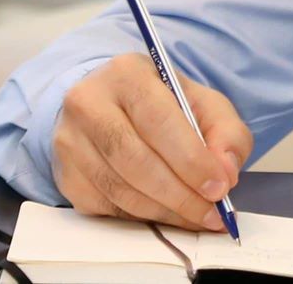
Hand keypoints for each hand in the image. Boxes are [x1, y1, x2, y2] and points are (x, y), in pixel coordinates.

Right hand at [52, 54, 252, 227]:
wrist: (113, 106)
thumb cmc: (162, 104)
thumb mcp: (203, 103)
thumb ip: (226, 132)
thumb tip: (226, 172)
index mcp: (126, 73)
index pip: (158, 120)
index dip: (191, 159)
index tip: (219, 187)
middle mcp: (88, 103)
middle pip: (136, 160)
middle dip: (181, 194)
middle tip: (213, 213)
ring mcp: (71, 141)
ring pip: (121, 189)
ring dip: (165, 211)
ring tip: (198, 217)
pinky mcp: (67, 176)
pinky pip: (107, 208)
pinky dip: (143, 218)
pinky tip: (168, 214)